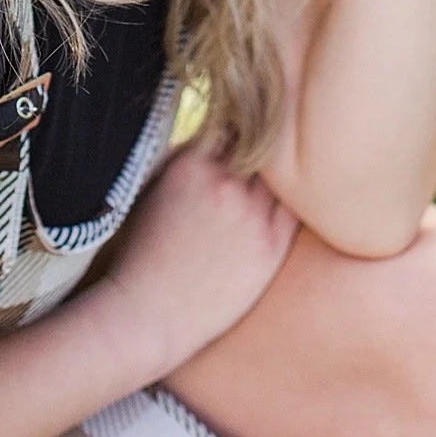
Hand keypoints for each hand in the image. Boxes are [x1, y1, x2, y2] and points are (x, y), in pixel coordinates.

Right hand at [100, 141, 298, 376]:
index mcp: (188, 165)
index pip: (229, 122)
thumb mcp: (147, 191)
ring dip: (283, 170)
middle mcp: (223, 183)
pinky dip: (298, 198)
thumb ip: (180, 161)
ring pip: (283, 175)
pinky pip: (297, 209)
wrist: (148, 313)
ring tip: (289, 169)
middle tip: (274, 140)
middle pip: (261, 142)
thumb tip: (211, 140)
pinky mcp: (270, 247)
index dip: (237, 124)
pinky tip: (298, 199)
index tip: (243, 127)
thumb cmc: (137, 252)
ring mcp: (250, 216)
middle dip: (263, 141)